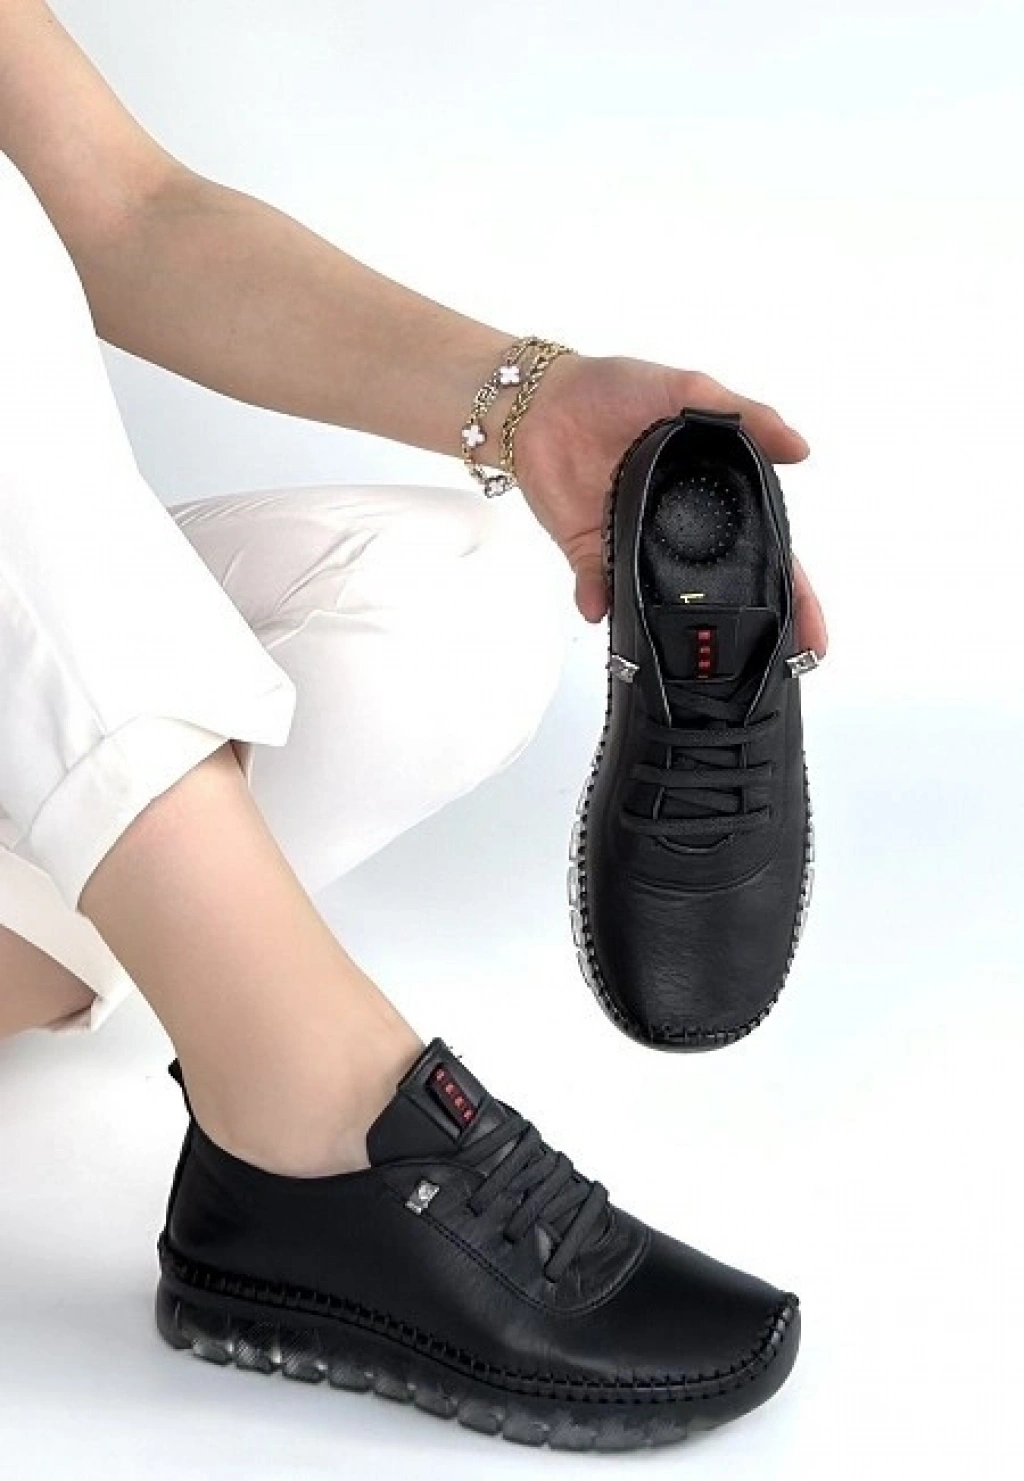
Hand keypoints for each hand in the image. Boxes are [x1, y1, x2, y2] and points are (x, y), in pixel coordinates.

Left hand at [512, 353, 826, 657]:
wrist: (540, 398)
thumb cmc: (617, 387)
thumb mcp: (690, 390)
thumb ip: (745, 418)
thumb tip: (800, 449)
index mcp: (714, 492)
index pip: (768, 550)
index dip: (794, 595)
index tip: (812, 636)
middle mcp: (680, 527)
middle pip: (723, 588)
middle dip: (748, 630)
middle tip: (774, 664)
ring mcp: (635, 544)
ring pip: (664, 598)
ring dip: (675, 628)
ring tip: (695, 658)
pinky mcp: (589, 551)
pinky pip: (599, 588)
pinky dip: (600, 602)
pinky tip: (606, 613)